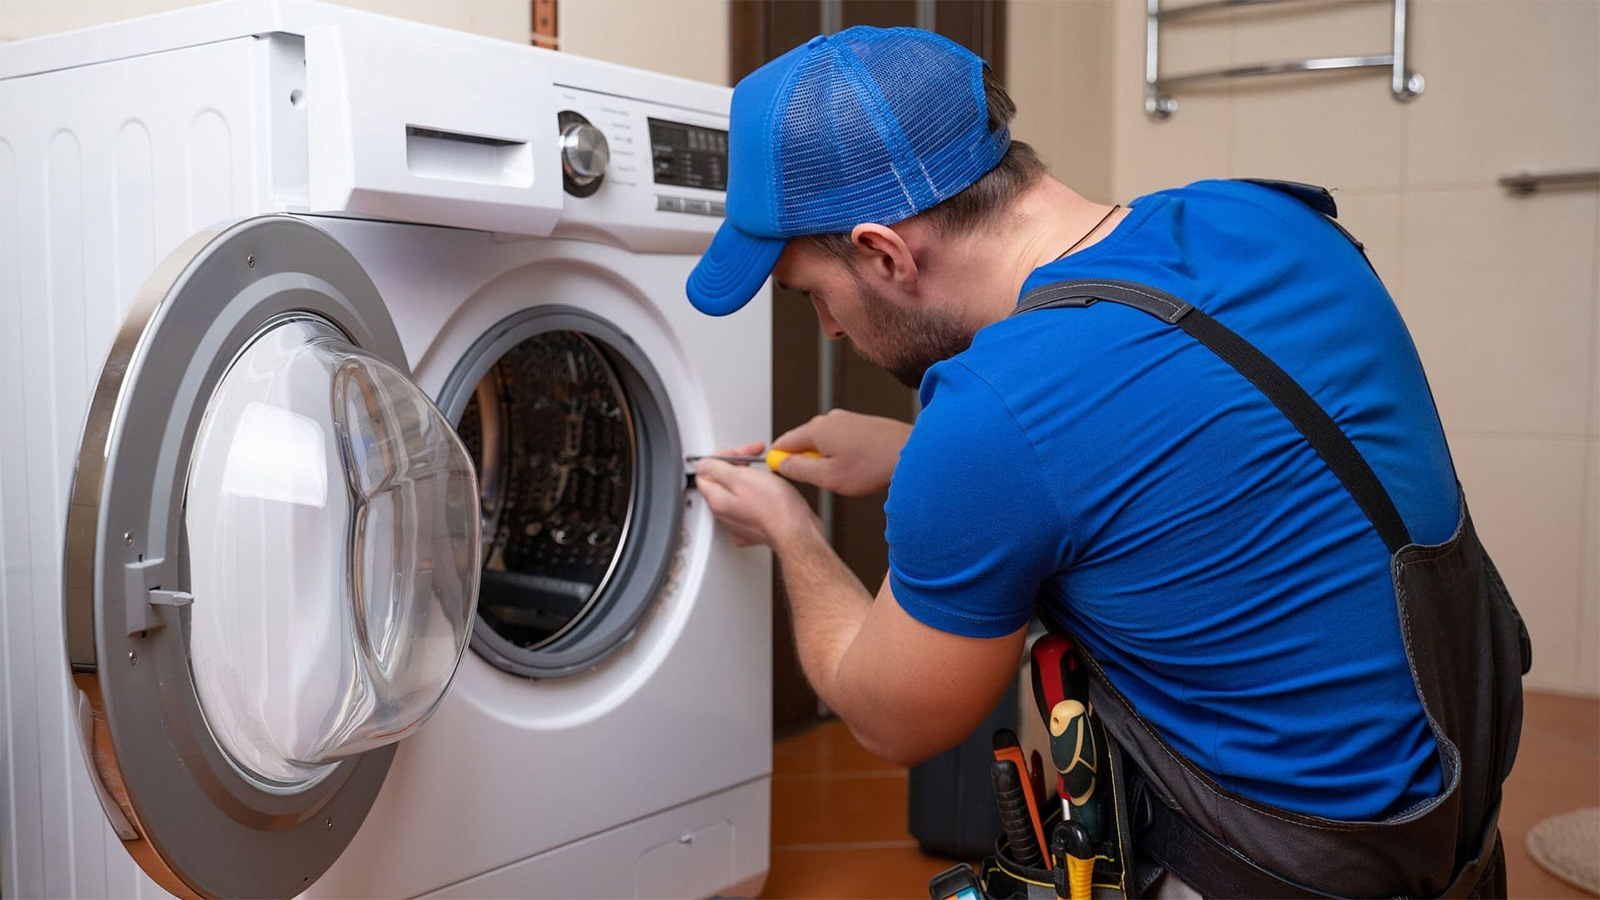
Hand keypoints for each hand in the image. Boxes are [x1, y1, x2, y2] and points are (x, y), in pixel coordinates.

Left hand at [696, 441, 820, 548]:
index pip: (705, 473)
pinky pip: (749, 506)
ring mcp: (740, 523)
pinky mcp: (755, 528)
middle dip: (736, 464)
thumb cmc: (776, 508)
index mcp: (718, 501)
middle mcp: (725, 515)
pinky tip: (768, 490)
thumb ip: (718, 470)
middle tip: (754, 455)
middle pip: (721, 482)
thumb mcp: (742, 478)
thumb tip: (704, 465)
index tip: (738, 453)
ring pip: (736, 493)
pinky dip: (757, 495)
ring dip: (748, 478)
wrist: (797, 532)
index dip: (722, 457)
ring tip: (764, 472)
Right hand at [771, 409, 911, 496]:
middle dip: (807, 462)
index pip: (783, 442)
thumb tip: (782, 465)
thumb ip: (799, 470)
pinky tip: (858, 467)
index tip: (783, 475)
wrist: (911, 452)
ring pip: (822, 443)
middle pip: (802, 442)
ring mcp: (846, 419)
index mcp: (816, 429)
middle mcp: (829, 419)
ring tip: (847, 475)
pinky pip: (839, 440)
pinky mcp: (859, 423)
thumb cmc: (875, 465)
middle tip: (824, 481)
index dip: (779, 461)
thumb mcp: (829, 477)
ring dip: (827, 460)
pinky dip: (842, 454)